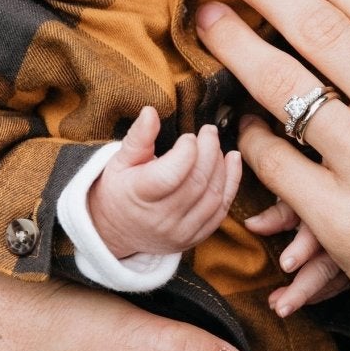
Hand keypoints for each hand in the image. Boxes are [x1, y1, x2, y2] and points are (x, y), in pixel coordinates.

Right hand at [89, 107, 242, 258]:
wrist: (117, 230)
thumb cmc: (119, 189)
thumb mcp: (120, 161)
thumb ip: (139, 137)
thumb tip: (150, 112)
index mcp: (139, 196)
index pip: (170, 175)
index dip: (186, 152)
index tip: (189, 136)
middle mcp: (160, 218)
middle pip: (196, 183)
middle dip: (209, 152)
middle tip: (209, 131)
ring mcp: (179, 232)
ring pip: (212, 197)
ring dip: (221, 167)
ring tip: (217, 145)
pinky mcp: (194, 238)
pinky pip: (220, 211)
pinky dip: (230, 185)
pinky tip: (232, 162)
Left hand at [245, 197, 348, 315]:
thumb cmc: (324, 181)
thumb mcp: (302, 188)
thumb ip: (280, 210)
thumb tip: (251, 226)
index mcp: (332, 206)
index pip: (317, 230)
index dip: (301, 247)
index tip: (285, 265)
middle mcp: (348, 231)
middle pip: (327, 264)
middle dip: (303, 288)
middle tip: (280, 307)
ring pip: (336, 279)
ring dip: (309, 294)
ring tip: (280, 306)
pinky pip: (344, 282)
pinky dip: (323, 292)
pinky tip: (306, 300)